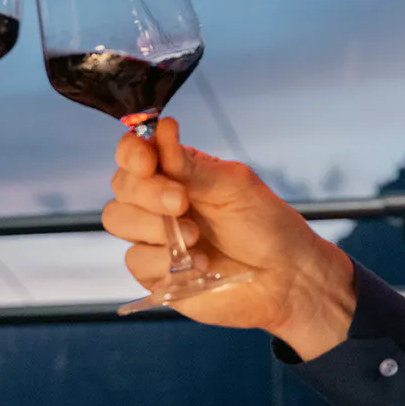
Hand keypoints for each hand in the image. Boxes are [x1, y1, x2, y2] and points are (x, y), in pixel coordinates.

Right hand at [100, 119, 354, 358]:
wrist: (286, 278)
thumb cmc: (266, 225)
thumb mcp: (233, 186)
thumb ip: (191, 165)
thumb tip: (162, 127)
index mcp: (177, 173)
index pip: (134, 154)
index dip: (133, 153)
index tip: (148, 161)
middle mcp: (158, 202)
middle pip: (122, 186)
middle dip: (149, 192)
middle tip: (183, 201)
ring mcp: (154, 238)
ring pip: (118, 220)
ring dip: (154, 226)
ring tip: (197, 236)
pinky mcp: (155, 274)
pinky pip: (135, 261)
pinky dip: (164, 260)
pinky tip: (200, 265)